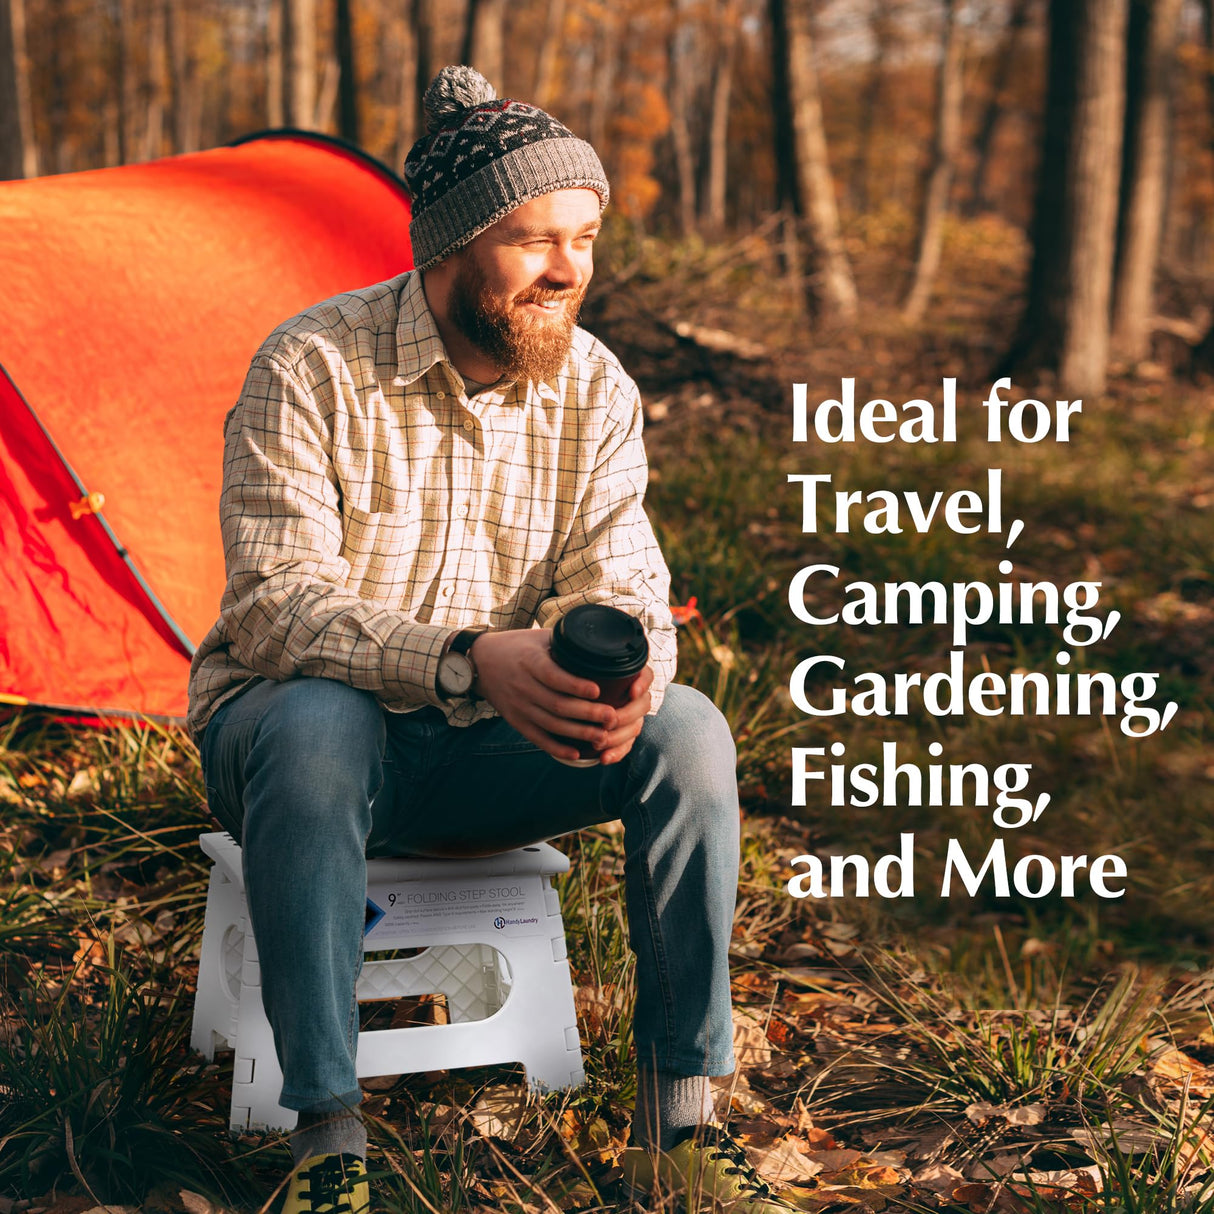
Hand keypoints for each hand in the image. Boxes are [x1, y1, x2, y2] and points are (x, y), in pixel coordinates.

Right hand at [470, 629, 652, 764]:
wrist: (479, 662)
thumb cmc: (516, 646)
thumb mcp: (538, 637)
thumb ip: (565, 643)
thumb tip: (601, 644)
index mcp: (530, 662)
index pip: (554, 676)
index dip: (576, 685)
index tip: (597, 690)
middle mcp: (523, 686)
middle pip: (558, 705)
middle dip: (587, 714)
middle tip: (612, 717)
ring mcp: (519, 706)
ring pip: (551, 724)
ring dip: (578, 733)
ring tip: (602, 736)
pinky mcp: (516, 720)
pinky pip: (538, 738)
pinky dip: (557, 748)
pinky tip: (576, 754)